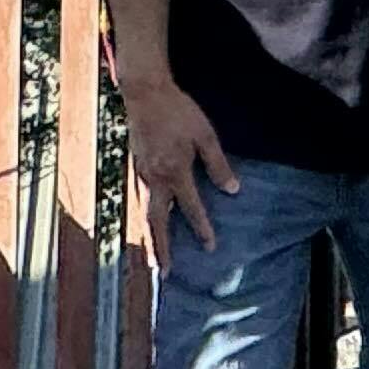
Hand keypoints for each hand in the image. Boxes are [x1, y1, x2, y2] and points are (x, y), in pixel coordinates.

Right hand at [124, 76, 241, 252]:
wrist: (145, 94)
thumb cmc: (179, 112)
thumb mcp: (205, 135)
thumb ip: (218, 164)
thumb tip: (233, 190)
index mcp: (175, 171)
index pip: (191, 207)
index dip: (202, 228)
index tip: (210, 246)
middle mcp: (155, 179)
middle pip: (157, 222)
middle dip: (162, 249)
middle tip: (166, 273)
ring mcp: (142, 176)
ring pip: (145, 215)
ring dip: (151, 239)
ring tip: (155, 260)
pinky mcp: (136, 170)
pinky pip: (140, 203)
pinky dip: (145, 221)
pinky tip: (151, 227)